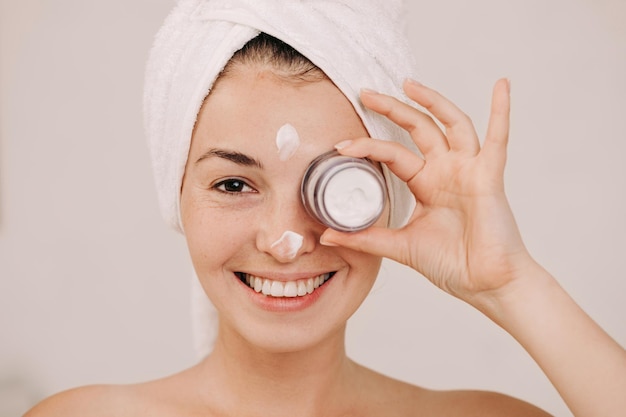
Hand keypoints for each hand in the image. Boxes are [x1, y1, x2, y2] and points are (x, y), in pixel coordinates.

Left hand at [321, 79, 536, 303]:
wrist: (485, 285)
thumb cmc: (451, 265)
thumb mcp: (399, 246)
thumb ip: (364, 238)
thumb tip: (325, 236)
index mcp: (426, 184)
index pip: (393, 154)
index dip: (367, 147)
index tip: (341, 146)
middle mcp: (446, 171)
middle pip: (418, 128)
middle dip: (392, 109)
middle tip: (365, 92)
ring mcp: (469, 170)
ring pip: (451, 124)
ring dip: (432, 101)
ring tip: (407, 83)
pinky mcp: (490, 177)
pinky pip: (498, 139)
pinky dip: (501, 111)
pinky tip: (501, 84)